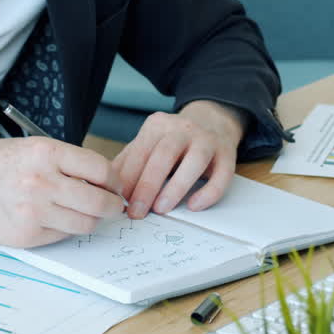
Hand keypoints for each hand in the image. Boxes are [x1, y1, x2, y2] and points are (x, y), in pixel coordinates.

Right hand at [0, 137, 124, 246]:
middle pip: (99, 202)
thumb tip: (103, 179)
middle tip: (111, 206)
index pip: (101, 169)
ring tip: (84, 212)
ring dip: (91, 220)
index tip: (114, 185)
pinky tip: (54, 218)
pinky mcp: (27, 235)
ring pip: (85, 223)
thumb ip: (64, 160)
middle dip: (112, 206)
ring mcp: (34, 211)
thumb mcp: (29, 148)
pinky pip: (63, 235)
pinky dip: (65, 229)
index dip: (114, 180)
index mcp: (45, 153)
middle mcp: (42, 181)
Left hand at [112, 100, 246, 219]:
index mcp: (158, 125)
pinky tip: (194, 206)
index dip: (128, 177)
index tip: (118, 201)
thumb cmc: (174, 140)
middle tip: (136, 212)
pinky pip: (222, 174)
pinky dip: (208, 192)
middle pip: (163, 155)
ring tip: (161, 209)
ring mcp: (208, 139)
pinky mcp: (228, 154)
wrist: (213, 120)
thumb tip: (105, 186)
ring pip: (194, 161)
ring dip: (175, 187)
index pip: (140, 151)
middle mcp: (183, 128)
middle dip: (147, 186)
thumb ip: (129, 160)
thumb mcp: (150, 142)